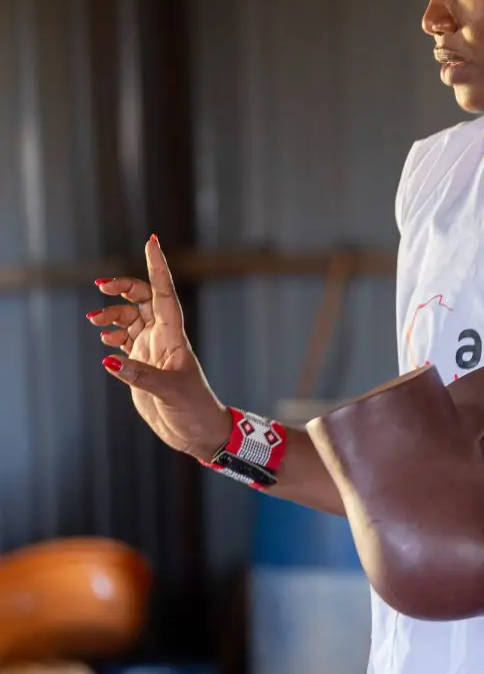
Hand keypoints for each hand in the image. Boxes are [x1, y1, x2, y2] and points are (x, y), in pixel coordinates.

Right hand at [86, 235, 231, 458]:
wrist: (198, 432)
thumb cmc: (194, 409)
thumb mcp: (169, 392)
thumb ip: (139, 375)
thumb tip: (109, 360)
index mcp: (175, 336)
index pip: (164, 295)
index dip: (158, 268)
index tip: (152, 241)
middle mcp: (163, 338)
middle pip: (143, 299)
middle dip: (123, 288)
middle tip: (101, 286)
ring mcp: (152, 350)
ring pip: (130, 317)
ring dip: (111, 313)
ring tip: (94, 322)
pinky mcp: (141, 365)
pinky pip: (124, 340)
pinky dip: (111, 333)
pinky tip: (104, 338)